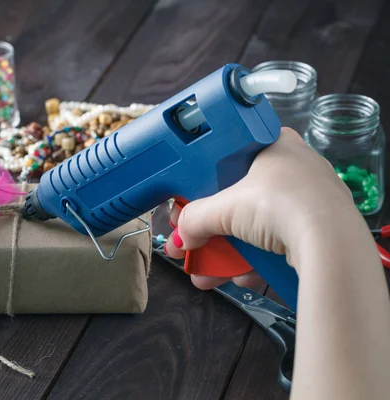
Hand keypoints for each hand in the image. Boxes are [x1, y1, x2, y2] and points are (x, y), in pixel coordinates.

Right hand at [164, 127, 358, 288]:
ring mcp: (307, 200)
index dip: (204, 185)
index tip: (188, 207)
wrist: (332, 243)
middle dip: (212, 229)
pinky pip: (275, 244)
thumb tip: (179, 238)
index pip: (229, 161)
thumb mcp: (226, 208)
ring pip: (255, 226)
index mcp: (274, 145)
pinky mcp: (315, 230)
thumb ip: (196, 219)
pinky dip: (252, 261)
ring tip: (204, 271)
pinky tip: (234, 278)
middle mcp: (294, 168)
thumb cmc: (285, 204)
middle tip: (191, 243)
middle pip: (240, 199)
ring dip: (226, 251)